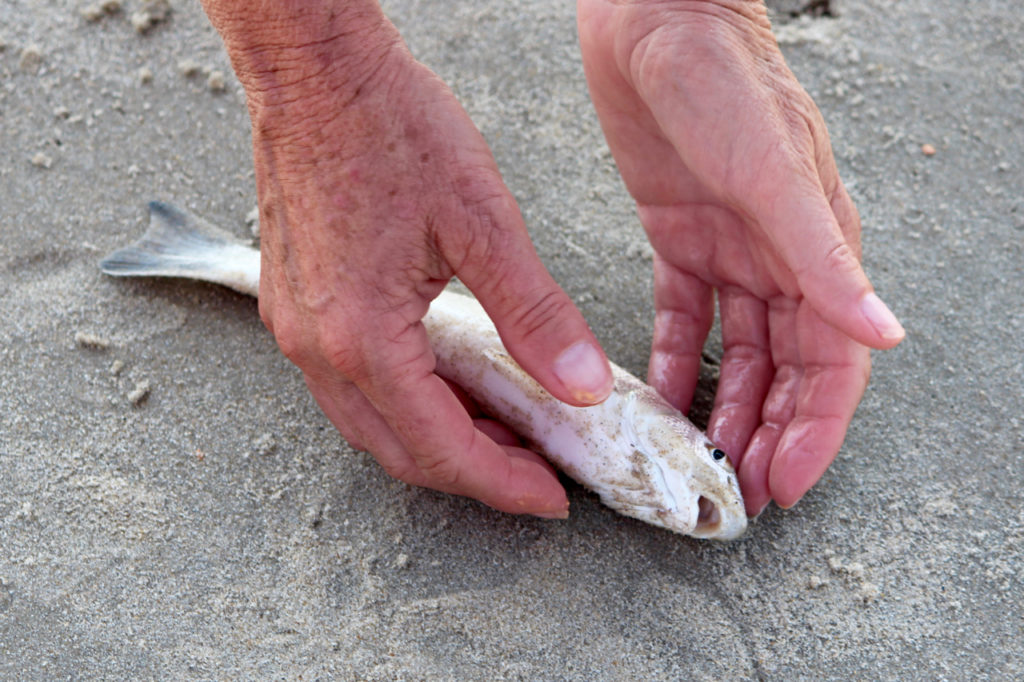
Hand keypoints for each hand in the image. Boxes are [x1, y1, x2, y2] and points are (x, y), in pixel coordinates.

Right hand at [203, 3, 613, 517]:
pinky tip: (445, 380)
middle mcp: (318, 345)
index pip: (442, 447)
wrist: (314, 70)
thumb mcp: (482, 222)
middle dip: (473, 471)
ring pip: (371, 423)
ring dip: (436, 439)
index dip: (502, 483)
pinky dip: (403, 401)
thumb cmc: (387, 126)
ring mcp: (297, 326)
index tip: (549, 496)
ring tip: (499, 429)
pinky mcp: (294, 303)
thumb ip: (534, 314)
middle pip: (401, 450)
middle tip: (532, 469)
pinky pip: (349, 383)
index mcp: (364, 336)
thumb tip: (578, 384)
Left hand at [578, 0, 904, 514]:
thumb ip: (822, 258)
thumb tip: (884, 333)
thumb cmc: (722, 79)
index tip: (784, 482)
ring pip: (735, 352)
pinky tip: (663, 398)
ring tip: (702, 457)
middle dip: (769, 431)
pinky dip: (674, 360)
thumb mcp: (773, 173)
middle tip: (738, 488)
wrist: (654, 22)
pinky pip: (681, 317)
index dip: (814, 428)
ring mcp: (729, 251)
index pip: (831, 362)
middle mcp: (778, 258)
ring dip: (724, 407)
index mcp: (815, 248)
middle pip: (785, 368)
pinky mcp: (678, 237)